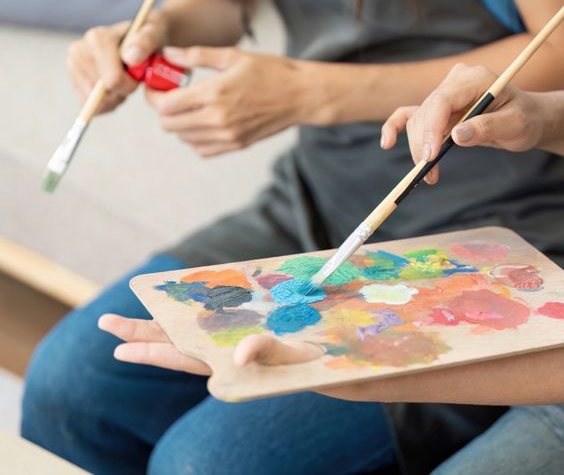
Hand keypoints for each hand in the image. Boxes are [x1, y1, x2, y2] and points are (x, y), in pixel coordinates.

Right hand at [67, 11, 168, 112]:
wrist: (142, 37)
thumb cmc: (151, 35)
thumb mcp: (156, 33)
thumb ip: (146, 42)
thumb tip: (131, 58)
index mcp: (97, 39)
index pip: (112, 80)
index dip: (130, 84)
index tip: (138, 74)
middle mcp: (79, 51)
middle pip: (103, 93)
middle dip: (123, 90)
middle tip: (132, 76)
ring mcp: (73, 66)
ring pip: (96, 102)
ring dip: (116, 97)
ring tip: (124, 80)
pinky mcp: (74, 80)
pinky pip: (91, 106)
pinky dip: (108, 103)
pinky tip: (116, 88)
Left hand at [98, 314, 324, 373]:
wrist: (345, 367)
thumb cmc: (322, 366)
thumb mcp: (298, 359)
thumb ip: (267, 352)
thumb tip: (239, 352)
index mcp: (234, 365)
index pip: (183, 359)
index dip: (151, 351)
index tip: (118, 347)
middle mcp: (229, 354)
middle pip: (177, 344)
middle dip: (143, 333)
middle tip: (106, 322)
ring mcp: (237, 344)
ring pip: (192, 334)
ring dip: (164, 323)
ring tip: (139, 310)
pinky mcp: (250, 334)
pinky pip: (214, 325)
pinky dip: (195, 315)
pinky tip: (188, 307)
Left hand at [145, 47, 322, 156]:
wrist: (301, 96)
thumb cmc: (270, 71)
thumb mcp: (232, 56)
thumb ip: (196, 56)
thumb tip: (168, 54)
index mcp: (213, 93)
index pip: (165, 105)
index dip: (154, 97)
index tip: (158, 87)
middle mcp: (217, 119)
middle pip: (169, 125)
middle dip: (164, 110)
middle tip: (172, 97)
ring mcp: (227, 135)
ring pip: (183, 138)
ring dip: (180, 124)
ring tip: (191, 108)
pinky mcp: (237, 145)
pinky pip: (202, 150)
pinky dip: (196, 138)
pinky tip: (204, 122)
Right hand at [381, 64, 544, 183]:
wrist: (527, 118)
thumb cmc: (525, 119)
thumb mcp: (516, 125)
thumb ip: (488, 127)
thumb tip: (458, 136)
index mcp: (474, 79)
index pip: (442, 101)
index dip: (431, 128)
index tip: (428, 157)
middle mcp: (455, 81)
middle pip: (426, 113)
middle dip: (423, 145)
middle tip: (429, 174)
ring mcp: (445, 93)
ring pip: (418, 120)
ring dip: (418, 148)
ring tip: (430, 175)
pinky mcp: (438, 107)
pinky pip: (411, 114)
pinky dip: (396, 128)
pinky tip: (387, 142)